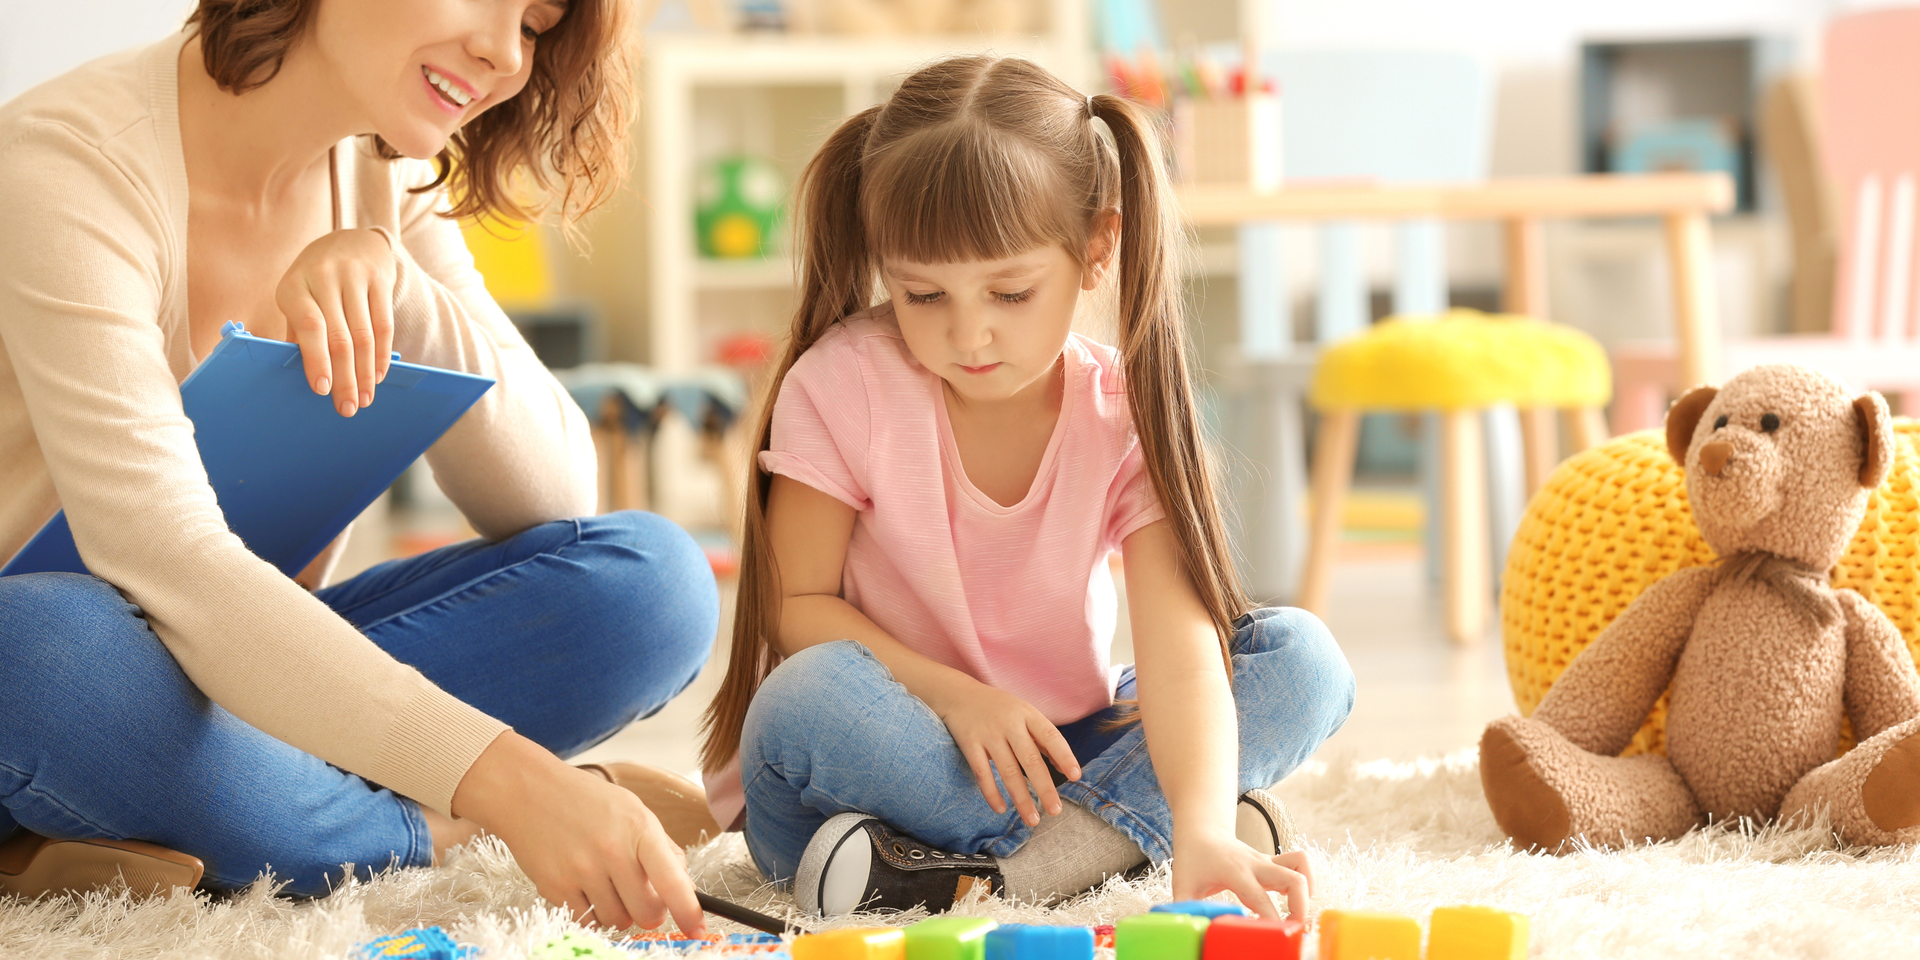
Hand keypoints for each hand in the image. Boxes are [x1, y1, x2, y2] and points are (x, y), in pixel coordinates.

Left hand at [275, 228, 395, 417]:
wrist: (350, 241)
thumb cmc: (316, 282)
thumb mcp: (298, 299)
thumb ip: (298, 333)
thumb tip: (301, 375)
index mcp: (294, 285)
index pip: (309, 326)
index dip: (317, 359)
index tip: (322, 390)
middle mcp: (324, 277)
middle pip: (339, 336)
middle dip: (345, 377)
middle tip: (347, 408)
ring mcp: (355, 276)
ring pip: (364, 335)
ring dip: (365, 373)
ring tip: (364, 399)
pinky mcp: (381, 280)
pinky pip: (384, 325)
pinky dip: (381, 355)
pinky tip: (377, 376)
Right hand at [453, 732, 705, 934]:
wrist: (527, 791)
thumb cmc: (584, 800)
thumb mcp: (632, 810)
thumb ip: (661, 848)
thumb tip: (685, 887)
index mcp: (638, 829)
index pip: (672, 880)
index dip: (688, 910)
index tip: (697, 928)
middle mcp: (611, 852)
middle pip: (647, 912)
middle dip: (650, 911)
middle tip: (641, 894)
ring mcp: (581, 872)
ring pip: (618, 921)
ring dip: (620, 911)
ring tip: (607, 884)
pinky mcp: (555, 888)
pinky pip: (587, 921)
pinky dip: (593, 912)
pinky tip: (586, 887)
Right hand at [923, 678, 1081, 825]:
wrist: (958, 694)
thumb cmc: (999, 708)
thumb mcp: (1024, 714)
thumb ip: (1044, 739)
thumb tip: (1066, 768)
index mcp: (1027, 714)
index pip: (1050, 736)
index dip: (1064, 756)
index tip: (1076, 776)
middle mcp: (1009, 724)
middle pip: (1030, 759)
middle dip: (1045, 787)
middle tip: (1055, 811)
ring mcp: (988, 734)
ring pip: (1007, 771)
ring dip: (1021, 798)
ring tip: (1032, 819)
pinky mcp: (969, 743)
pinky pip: (982, 772)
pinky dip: (991, 793)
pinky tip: (1001, 809)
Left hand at [1171, 828, 1311, 919]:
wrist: (1201, 831)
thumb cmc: (1192, 859)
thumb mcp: (1182, 884)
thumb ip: (1186, 908)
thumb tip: (1189, 928)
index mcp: (1235, 871)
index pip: (1259, 898)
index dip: (1270, 920)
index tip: (1271, 938)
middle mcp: (1256, 864)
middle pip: (1294, 879)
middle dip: (1301, 908)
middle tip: (1293, 931)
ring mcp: (1267, 861)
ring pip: (1302, 865)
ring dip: (1307, 891)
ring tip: (1298, 915)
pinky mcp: (1273, 863)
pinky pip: (1300, 863)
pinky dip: (1306, 881)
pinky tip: (1294, 900)